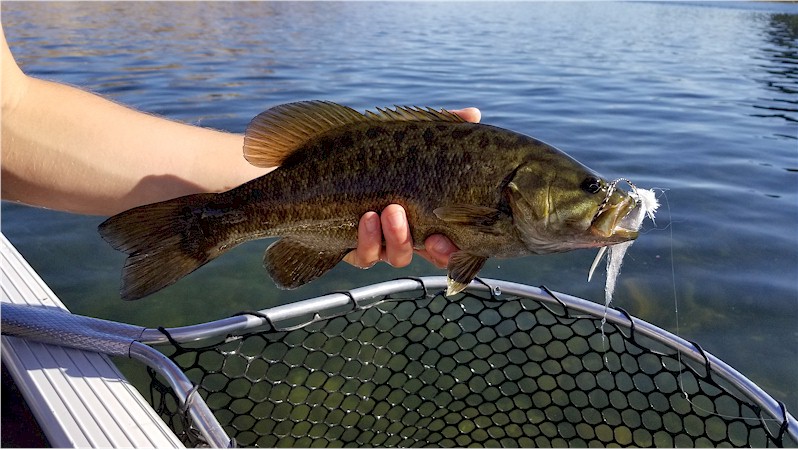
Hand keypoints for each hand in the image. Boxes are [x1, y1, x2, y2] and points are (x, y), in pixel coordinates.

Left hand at [344, 107, 479, 269]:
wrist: (329, 162)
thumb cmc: (377, 153)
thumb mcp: (410, 138)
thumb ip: (443, 127)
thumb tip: (474, 113)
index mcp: (432, 215)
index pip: (455, 238)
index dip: (459, 245)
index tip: (459, 238)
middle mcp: (412, 234)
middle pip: (434, 255)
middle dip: (437, 250)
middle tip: (435, 237)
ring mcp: (384, 244)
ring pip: (399, 255)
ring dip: (398, 237)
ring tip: (391, 210)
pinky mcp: (356, 248)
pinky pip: (365, 255)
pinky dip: (368, 239)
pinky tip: (367, 218)